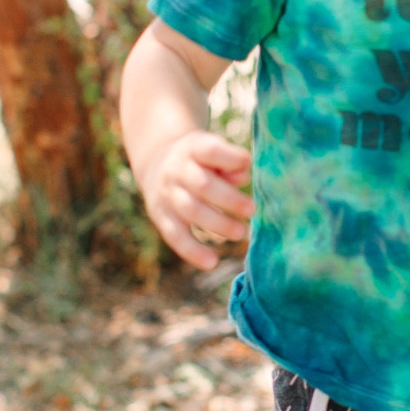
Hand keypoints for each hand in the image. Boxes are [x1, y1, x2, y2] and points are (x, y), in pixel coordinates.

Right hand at [142, 130, 252, 269]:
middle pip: (202, 185)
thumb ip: (230, 162)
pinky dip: (193, 251)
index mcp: (193, 148)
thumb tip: (243, 177)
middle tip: (252, 210)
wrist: (158, 163)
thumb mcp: (213, 152)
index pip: (210, 150)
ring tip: (241, 233)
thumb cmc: (201, 160)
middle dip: (229, 199)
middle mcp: (177, 170)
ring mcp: (166, 193)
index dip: (229, 157)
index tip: (247, 164)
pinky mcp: (160, 215)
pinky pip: (175, 235)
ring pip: (191, 210)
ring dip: (218, 224)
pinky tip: (211, 262)